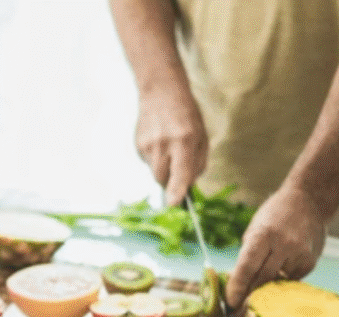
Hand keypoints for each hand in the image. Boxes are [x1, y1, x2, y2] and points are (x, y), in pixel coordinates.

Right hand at [135, 87, 207, 205]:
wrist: (161, 91)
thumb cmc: (186, 114)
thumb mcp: (201, 136)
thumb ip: (198, 162)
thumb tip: (189, 185)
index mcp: (183, 140)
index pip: (180, 172)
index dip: (177, 190)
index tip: (173, 204)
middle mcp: (163, 144)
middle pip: (163, 178)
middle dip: (170, 180)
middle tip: (177, 165)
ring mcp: (147, 144)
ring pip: (154, 172)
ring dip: (163, 169)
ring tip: (168, 148)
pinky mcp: (138, 145)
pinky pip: (147, 163)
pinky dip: (155, 159)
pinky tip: (159, 142)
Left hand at [225, 187, 326, 307]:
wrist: (308, 202)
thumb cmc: (274, 216)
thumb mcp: (254, 230)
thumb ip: (247, 256)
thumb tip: (237, 283)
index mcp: (263, 235)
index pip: (247, 267)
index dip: (237, 288)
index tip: (230, 302)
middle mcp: (283, 245)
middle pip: (262, 280)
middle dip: (249, 298)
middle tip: (238, 312)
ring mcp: (299, 255)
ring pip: (277, 283)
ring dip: (265, 293)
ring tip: (254, 301)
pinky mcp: (310, 262)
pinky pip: (291, 281)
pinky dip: (280, 283)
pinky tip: (276, 279)